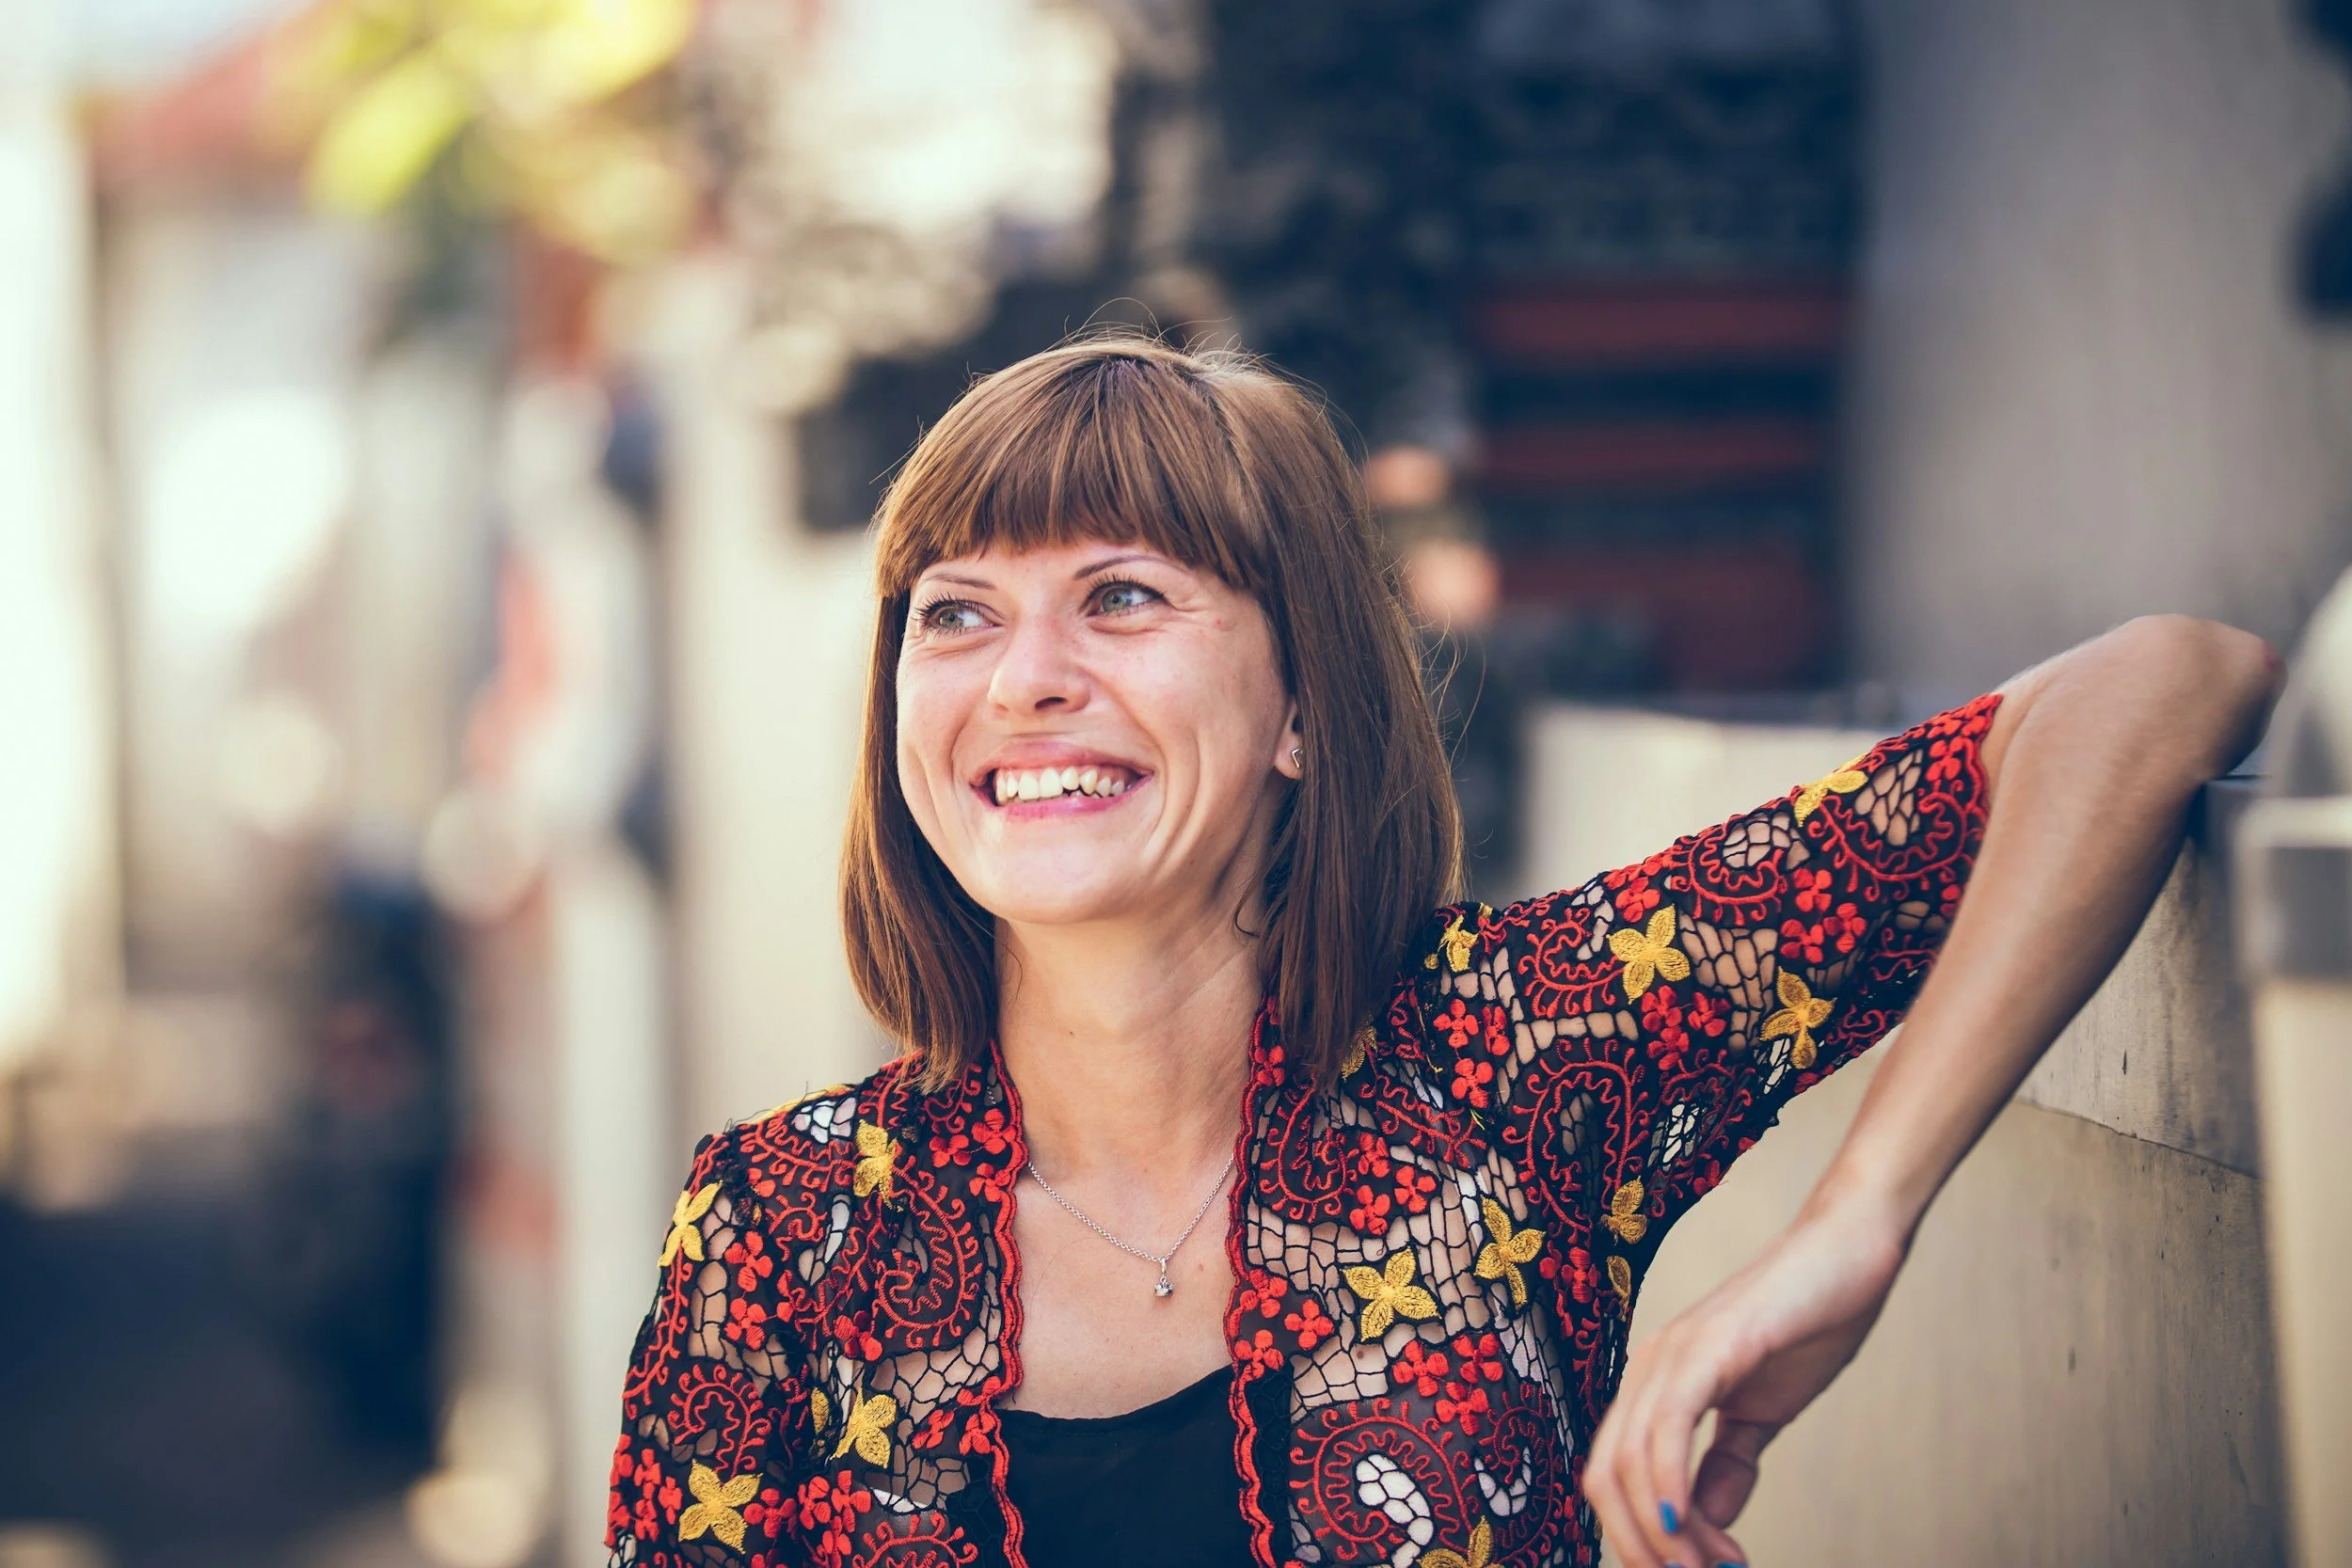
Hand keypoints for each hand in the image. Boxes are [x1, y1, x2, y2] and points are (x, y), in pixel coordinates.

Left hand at [1581, 1195, 1909, 1567]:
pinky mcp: (1709, 1344)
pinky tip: (1686, 1524)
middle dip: (1644, 1548)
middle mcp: (1648, 1368)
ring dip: (1667, 1536)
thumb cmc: (1809, 1323)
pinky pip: (1667, 1426)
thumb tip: (1703, 1515)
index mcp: (1654, 1384)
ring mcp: (1672, 1352)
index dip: (1638, 1539)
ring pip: (1631, 1464)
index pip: (1613, 1477)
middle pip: (1605, 1478)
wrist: (1850, 1252)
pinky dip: (1669, 1485)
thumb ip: (1729, 1463)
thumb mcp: (1762, 1412)